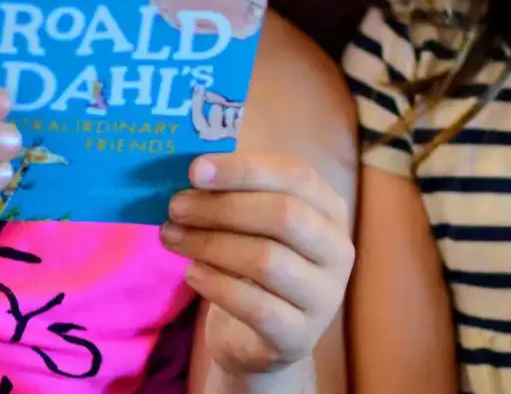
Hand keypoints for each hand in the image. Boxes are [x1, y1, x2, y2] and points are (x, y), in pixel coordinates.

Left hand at [161, 152, 354, 376]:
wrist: (260, 340)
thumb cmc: (254, 268)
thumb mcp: (253, 225)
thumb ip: (235, 194)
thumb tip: (194, 170)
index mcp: (330, 210)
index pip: (297, 176)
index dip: (245, 170)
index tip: (195, 170)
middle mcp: (338, 250)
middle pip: (284, 215)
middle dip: (223, 207)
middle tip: (176, 207)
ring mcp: (324, 296)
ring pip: (266, 259)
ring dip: (210, 244)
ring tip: (172, 237)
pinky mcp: (298, 336)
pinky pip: (255, 306)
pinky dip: (216, 285)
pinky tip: (192, 273)